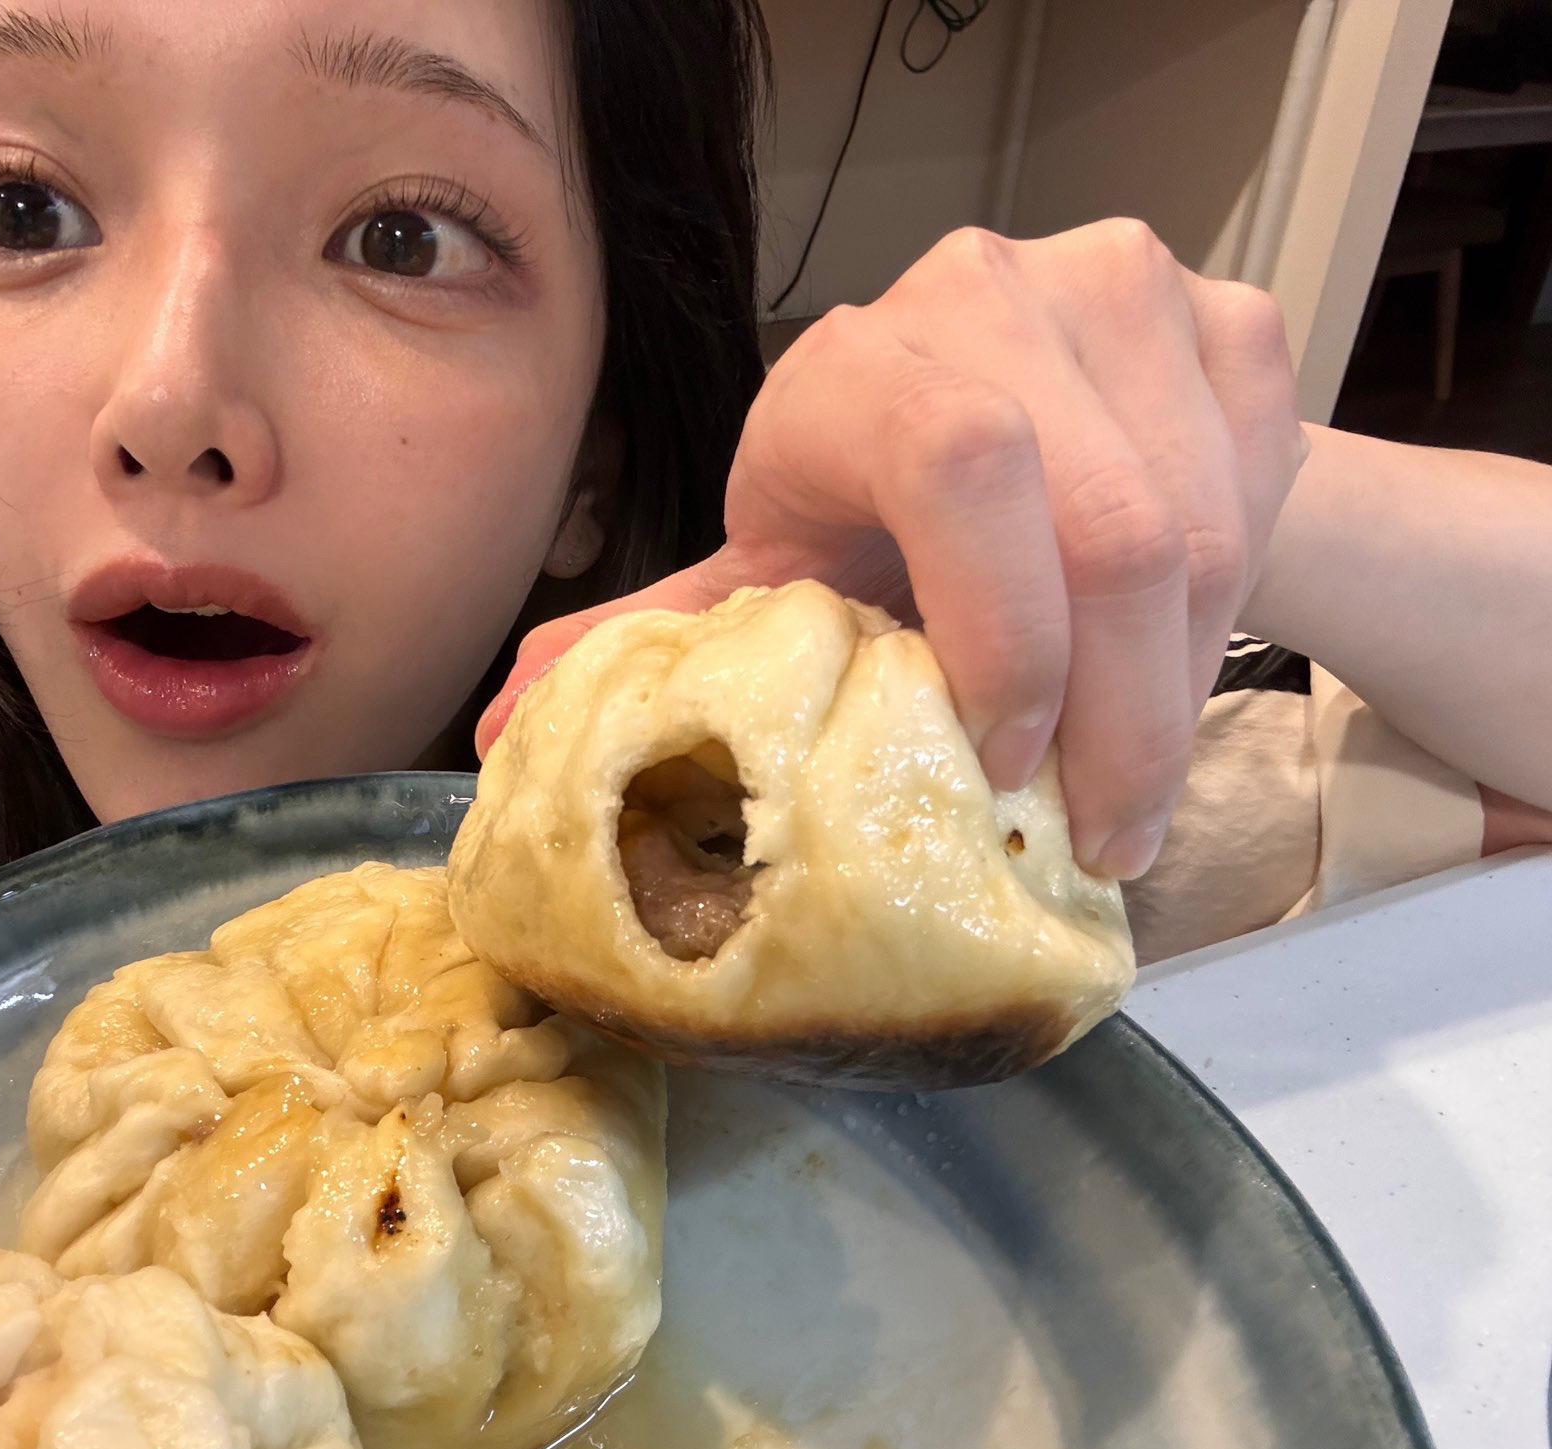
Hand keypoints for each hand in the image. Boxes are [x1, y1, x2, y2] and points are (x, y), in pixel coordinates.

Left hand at [478, 219, 1308, 877]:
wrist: (1028, 423)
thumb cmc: (871, 517)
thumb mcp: (771, 574)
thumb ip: (668, 644)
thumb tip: (499, 738)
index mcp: (854, 365)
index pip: (961, 461)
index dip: (1002, 631)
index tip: (998, 769)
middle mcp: (993, 293)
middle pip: (1115, 525)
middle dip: (1118, 721)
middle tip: (1101, 839)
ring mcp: (1128, 291)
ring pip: (1207, 530)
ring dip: (1178, 694)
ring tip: (1137, 790)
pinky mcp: (1233, 322)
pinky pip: (1267, 497)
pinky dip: (1232, 619)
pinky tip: (1173, 674)